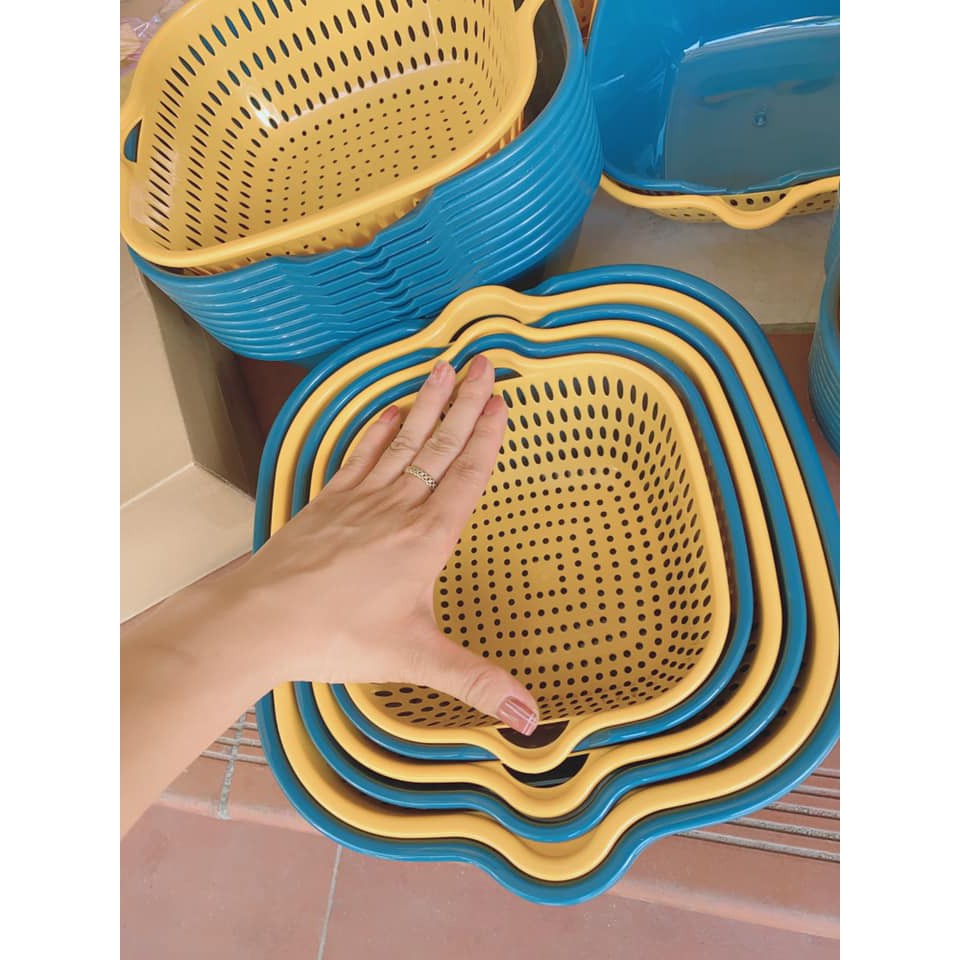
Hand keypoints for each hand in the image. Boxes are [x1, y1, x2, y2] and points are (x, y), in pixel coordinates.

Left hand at [230, 354, 539, 734]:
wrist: (263, 618)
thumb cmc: (336, 636)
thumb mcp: (416, 660)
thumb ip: (476, 682)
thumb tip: (530, 717)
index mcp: (426, 537)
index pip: (466, 475)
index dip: (487, 437)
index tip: (501, 401)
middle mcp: (398, 506)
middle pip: (440, 444)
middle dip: (465, 402)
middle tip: (482, 363)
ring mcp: (360, 498)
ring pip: (403, 440)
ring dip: (426, 402)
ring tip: (443, 367)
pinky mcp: (329, 500)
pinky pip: (361, 453)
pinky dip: (378, 428)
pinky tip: (388, 411)